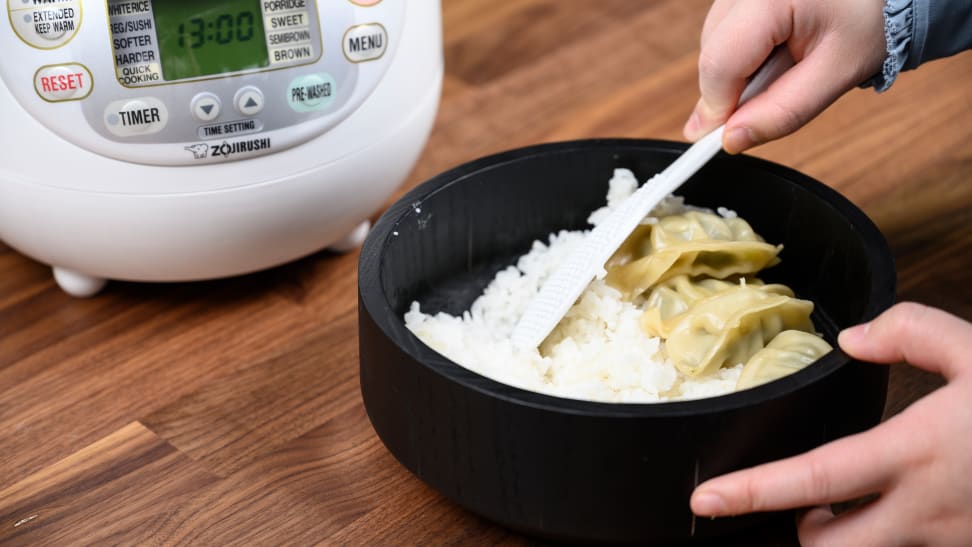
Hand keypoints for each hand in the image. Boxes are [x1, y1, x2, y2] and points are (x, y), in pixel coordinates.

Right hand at [684, 0, 886, 152]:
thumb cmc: (872, 20)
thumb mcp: (836, 74)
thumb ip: (784, 111)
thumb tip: (732, 138)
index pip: (719, 63)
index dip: (718, 107)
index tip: (725, 138)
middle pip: (710, 52)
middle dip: (731, 88)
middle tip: (774, 94)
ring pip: (711, 42)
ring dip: (736, 69)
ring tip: (781, 64)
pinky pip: (721, 30)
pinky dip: (740, 51)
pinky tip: (772, 50)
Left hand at [690, 302, 971, 545]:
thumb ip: (911, 333)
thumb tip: (853, 338)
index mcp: (914, 452)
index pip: (813, 478)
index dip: (751, 491)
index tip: (704, 499)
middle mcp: (925, 511)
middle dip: (800, 532)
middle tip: (802, 503)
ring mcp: (949, 540)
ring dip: (844, 540)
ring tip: (846, 506)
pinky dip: (888, 537)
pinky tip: (898, 508)